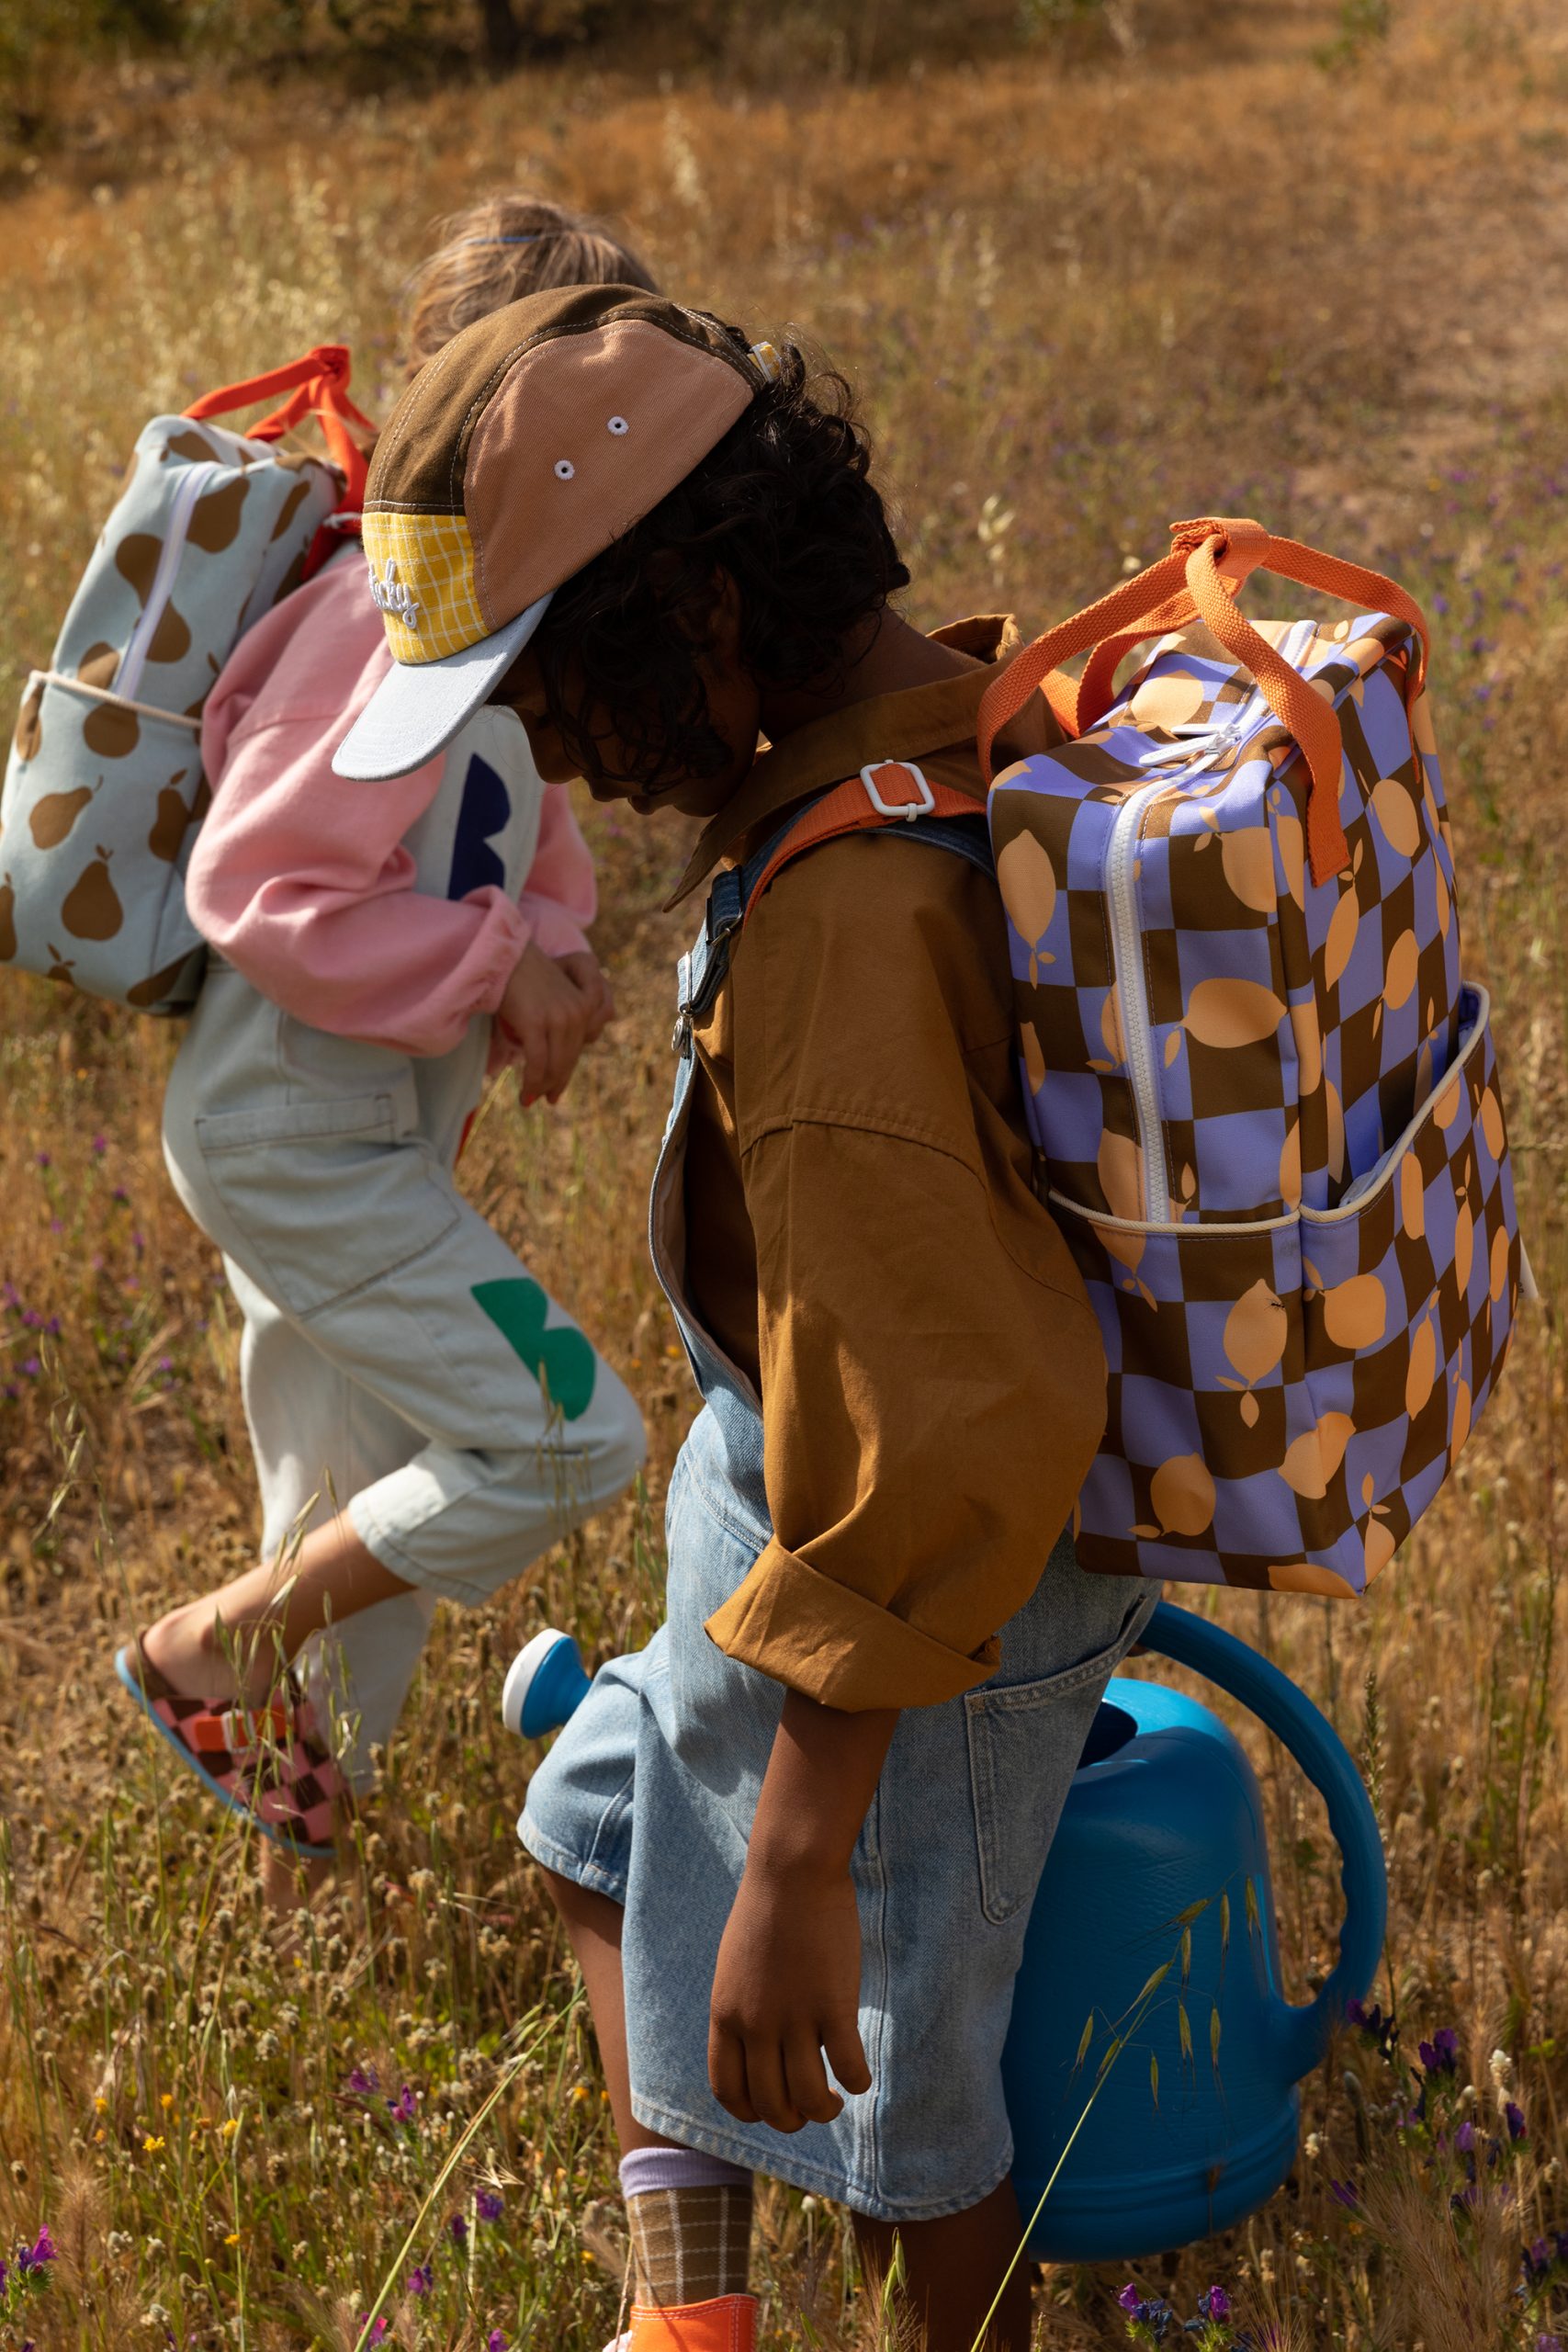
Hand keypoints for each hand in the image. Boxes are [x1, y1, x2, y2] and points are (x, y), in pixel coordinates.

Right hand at [495, 943, 610, 1103]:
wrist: (503, 956)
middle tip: (540, 1100)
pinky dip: (532, 1081)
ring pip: (554, 1064)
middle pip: (567, 1060)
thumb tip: (550, 1060)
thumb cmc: (520, 978)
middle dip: (553, 1084)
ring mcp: (558, 1017)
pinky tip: (524, 1091)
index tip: (554, 1093)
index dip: (565, 1074)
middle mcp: (577, 1012)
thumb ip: (556, 1023)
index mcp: (584, 1005)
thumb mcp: (548, 999)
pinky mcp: (537, 1022)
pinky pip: (537, 1061)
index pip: (576, 1049)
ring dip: (540, 1086)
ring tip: (528, 1099)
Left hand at [708, 1855, 870, 2133]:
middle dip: (791, 2119)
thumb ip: (739, 2008)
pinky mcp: (833, 2005)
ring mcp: (795, 2017)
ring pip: (809, 2097)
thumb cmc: (764, 1911)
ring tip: (835, 2100)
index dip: (751, 2112)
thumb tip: (753, 2045)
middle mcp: (756, 2025)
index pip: (728, 2090)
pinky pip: (849, 2066)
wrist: (791, 1871)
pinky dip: (857, 2082)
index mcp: (726, 2015)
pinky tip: (860, 2076)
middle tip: (810, 2107)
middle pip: (770, 2104)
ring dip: (824, 2111)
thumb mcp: (733, 1967)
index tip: (771, 2109)